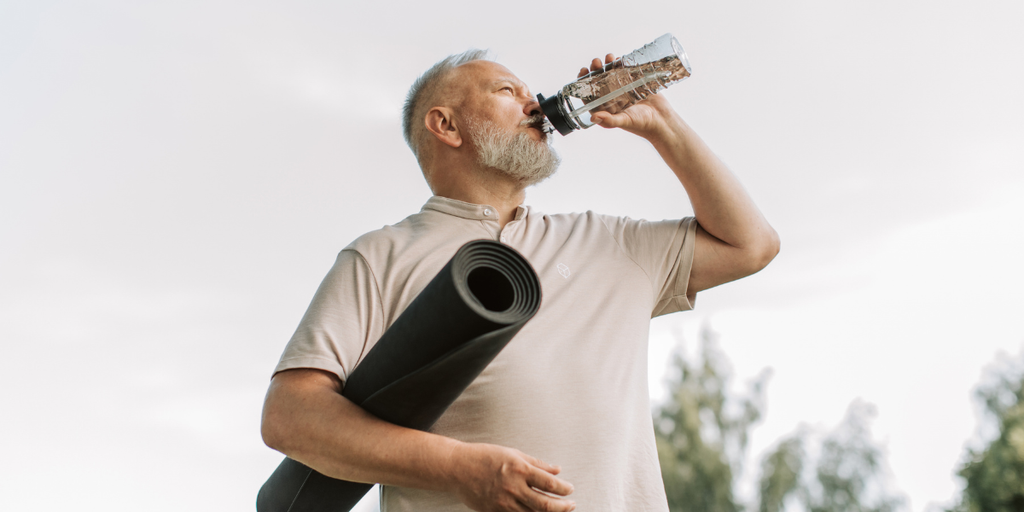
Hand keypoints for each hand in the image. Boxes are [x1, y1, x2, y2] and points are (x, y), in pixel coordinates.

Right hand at [447, 442, 574, 511]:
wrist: (458, 468)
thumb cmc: (484, 457)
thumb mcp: (513, 453)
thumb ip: (537, 463)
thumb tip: (556, 470)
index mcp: (520, 469)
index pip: (550, 483)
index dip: (564, 489)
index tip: (570, 490)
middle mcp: (514, 487)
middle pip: (545, 504)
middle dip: (563, 507)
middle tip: (571, 505)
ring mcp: (504, 502)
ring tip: (557, 511)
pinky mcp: (495, 511)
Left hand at [578, 53, 677, 138]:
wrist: (663, 119)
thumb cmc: (642, 124)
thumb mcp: (625, 121)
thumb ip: (609, 120)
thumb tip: (593, 118)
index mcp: (606, 108)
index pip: (590, 94)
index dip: (584, 83)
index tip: (583, 71)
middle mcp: (612, 98)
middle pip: (599, 82)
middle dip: (596, 71)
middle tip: (596, 62)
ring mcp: (623, 90)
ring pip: (611, 74)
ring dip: (608, 65)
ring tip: (609, 57)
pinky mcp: (634, 83)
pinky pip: (625, 71)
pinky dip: (621, 64)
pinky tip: (619, 58)